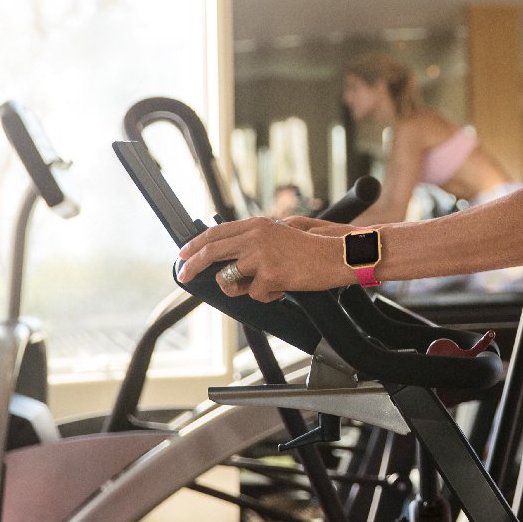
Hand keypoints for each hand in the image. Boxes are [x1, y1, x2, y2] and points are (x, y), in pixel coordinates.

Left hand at [177, 217, 350, 301]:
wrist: (338, 256)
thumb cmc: (315, 248)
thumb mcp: (282, 233)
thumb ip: (257, 239)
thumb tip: (233, 255)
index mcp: (257, 225)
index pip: (216, 233)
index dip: (195, 244)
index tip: (183, 255)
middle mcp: (255, 237)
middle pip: (211, 252)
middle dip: (192, 265)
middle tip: (184, 276)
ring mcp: (260, 257)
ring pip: (229, 279)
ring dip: (240, 288)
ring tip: (264, 285)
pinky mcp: (269, 276)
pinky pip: (255, 294)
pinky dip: (268, 295)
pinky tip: (284, 287)